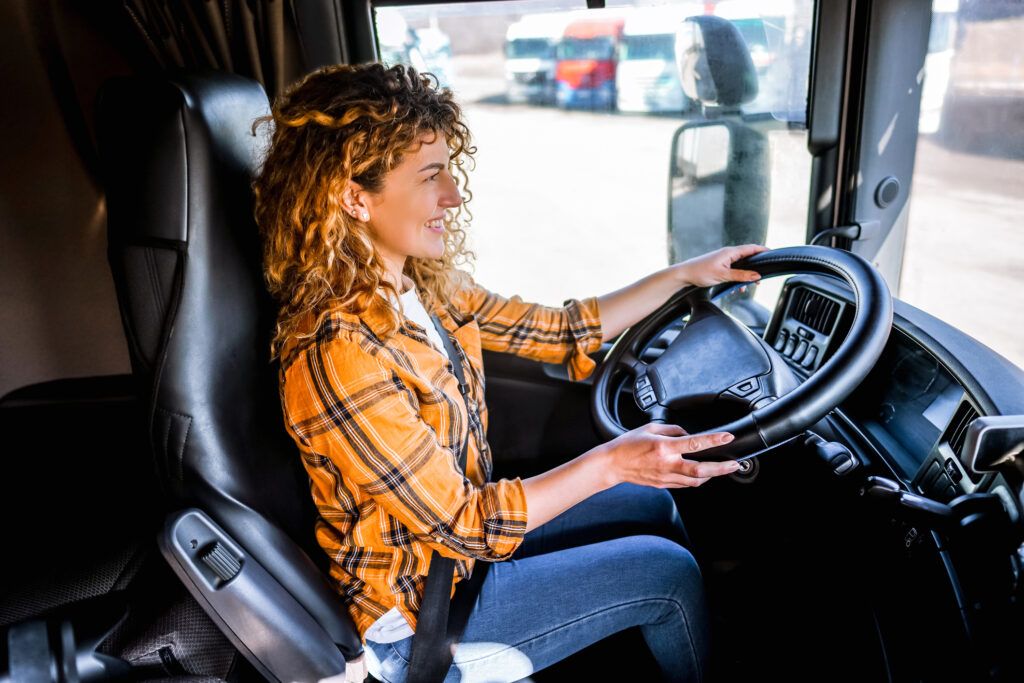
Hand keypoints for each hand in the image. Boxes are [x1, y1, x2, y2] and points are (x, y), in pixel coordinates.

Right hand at [598, 423, 741, 488]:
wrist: (613, 464)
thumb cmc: (628, 445)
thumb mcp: (650, 428)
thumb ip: (673, 430)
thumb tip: (688, 434)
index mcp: (664, 447)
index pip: (694, 443)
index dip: (714, 441)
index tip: (727, 438)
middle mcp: (667, 464)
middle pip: (701, 470)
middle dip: (721, 468)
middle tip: (734, 465)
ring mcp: (665, 476)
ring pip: (695, 481)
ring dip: (712, 476)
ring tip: (722, 469)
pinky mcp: (663, 484)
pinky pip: (685, 485)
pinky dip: (696, 480)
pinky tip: (702, 475)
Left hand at [674, 244, 769, 287]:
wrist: (684, 275)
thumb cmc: (701, 272)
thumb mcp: (723, 275)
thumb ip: (741, 275)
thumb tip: (757, 276)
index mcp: (730, 252)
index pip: (751, 248)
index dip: (763, 250)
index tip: (773, 254)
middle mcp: (728, 254)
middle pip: (748, 258)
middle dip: (755, 268)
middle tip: (761, 279)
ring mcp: (724, 260)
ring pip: (741, 267)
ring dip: (745, 277)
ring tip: (748, 287)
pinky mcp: (720, 267)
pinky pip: (733, 272)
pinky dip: (737, 279)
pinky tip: (735, 289)